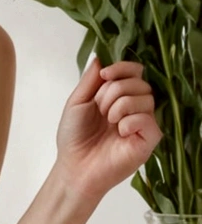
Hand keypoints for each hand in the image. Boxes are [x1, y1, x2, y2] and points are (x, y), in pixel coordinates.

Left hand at [53, 57, 161, 204]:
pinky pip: (148, 119)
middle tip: (100, 109)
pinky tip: (119, 132)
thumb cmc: (74, 138)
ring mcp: (143, 123)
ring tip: (108, 122)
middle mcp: (134, 107)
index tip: (105, 75)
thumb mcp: (77, 102)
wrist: (74, 167)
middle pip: (139, 81)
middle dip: (114, 90)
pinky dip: (130, 121)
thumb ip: (90, 80)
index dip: (122, 68)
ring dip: (120, 105)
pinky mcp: (149, 139)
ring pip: (145, 97)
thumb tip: (100, 56)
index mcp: (119, 96)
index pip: (134, 71)